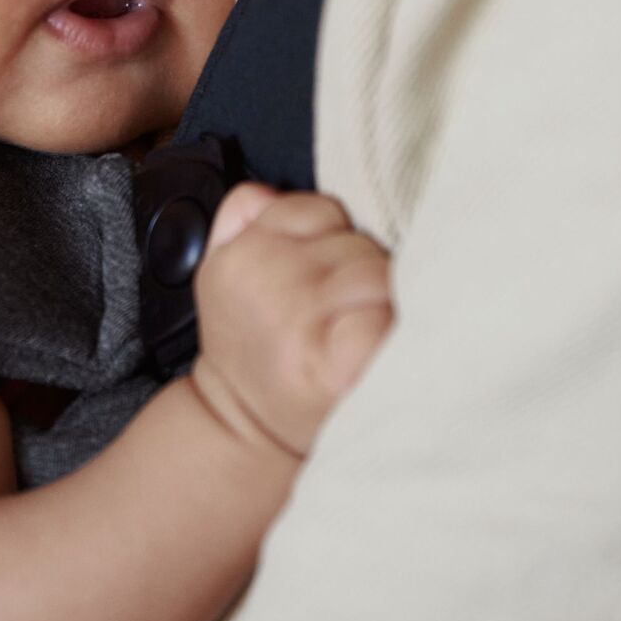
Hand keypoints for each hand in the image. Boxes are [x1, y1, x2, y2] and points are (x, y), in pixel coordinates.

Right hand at [192, 183, 391, 457]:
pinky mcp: (339, 363)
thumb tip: (271, 190)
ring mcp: (304, 322)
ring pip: (379, 272)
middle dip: (366, 269)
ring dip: (387, 297)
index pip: (319, 209)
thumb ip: (243, 218)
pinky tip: (380, 345)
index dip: (336, 238)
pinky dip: (394, 327)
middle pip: (358, 242)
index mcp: (240, 258)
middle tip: (353, 309)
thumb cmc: (253, 349)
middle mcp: (268, 284)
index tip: (328, 273)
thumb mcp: (225, 274)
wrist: (245, 431)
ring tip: (368, 328)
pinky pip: (386, 314)